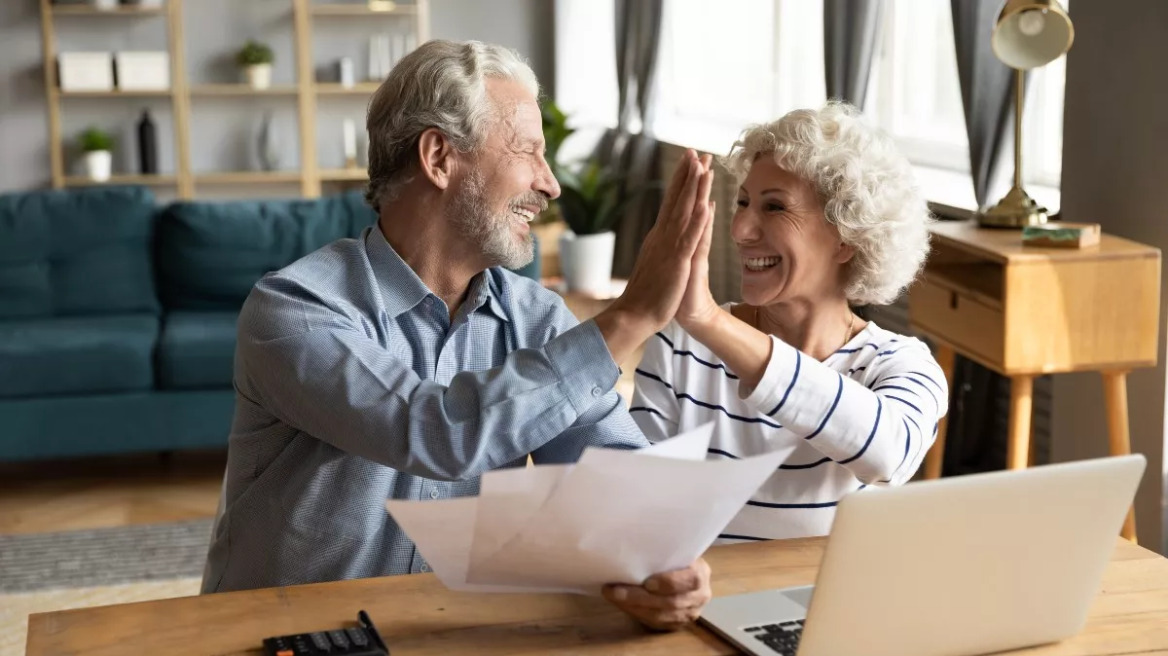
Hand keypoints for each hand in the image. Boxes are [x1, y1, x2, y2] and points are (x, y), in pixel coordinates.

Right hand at [594, 150, 713, 362]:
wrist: (634, 315)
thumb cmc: (646, 294)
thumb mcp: (656, 263)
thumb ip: (661, 246)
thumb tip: (664, 232)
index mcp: (659, 236)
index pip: (671, 202)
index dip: (681, 180)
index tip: (689, 161)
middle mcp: (662, 236)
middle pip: (677, 199)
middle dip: (687, 174)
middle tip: (696, 151)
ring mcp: (669, 247)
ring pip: (684, 212)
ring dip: (694, 189)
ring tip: (703, 167)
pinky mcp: (677, 262)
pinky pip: (689, 238)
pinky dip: (697, 220)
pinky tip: (704, 205)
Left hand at [602, 559, 712, 631]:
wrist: (683, 572)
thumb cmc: (674, 556)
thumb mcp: (675, 549)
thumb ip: (663, 550)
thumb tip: (632, 544)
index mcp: (701, 573)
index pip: (691, 580)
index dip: (669, 583)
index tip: (647, 582)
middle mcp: (700, 596)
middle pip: (671, 602)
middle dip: (639, 598)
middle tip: (614, 591)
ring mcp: (690, 613)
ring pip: (661, 616)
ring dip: (633, 608)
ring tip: (613, 597)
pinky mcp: (677, 624)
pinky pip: (656, 624)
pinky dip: (636, 614)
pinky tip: (622, 605)